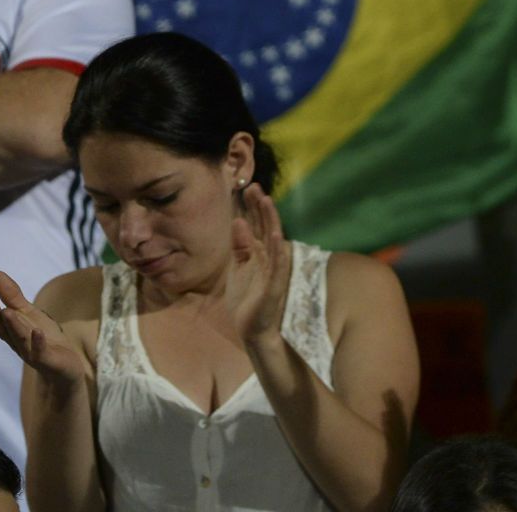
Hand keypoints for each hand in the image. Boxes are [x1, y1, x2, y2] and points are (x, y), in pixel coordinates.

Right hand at [0, 271, 89, 386]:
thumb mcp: (28, 313)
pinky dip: (38, 343)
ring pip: (20, 339)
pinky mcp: (48, 360)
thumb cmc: (43, 338)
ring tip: (7, 312)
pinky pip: (41, 352)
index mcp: (11, 332)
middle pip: (4, 330)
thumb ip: (12, 296)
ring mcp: (32, 353)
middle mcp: (17, 343)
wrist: (66, 366)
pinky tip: (37, 332)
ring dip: (14, 326)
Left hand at [225, 184, 290, 346]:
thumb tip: (238, 221)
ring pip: (274, 240)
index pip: (257, 225)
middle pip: (266, 226)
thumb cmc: (247, 300)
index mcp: (260, 253)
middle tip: (254, 186)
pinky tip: (277, 234)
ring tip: (266, 201)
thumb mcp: (238, 268)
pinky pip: (277, 264)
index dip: (253, 207)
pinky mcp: (274, 285)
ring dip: (271, 220)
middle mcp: (269, 257)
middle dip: (260, 207)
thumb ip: (240, 246)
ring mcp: (273, 270)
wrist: (252, 330)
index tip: (247, 188)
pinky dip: (278, 249)